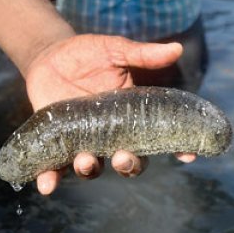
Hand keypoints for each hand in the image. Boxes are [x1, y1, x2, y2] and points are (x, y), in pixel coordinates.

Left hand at [25, 34, 195, 194]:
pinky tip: (46, 184)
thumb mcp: (115, 50)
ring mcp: (85, 141)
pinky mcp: (58, 144)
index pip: (158, 137)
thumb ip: (142, 54)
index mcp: (132, 115)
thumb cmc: (88, 53)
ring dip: (91, 169)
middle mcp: (112, 134)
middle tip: (123, 157)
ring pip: (94, 167)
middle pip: (129, 160)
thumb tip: (177, 48)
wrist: (50, 56)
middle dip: (129, 165)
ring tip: (84, 159)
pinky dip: (51, 179)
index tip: (187, 155)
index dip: (176, 149)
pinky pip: (56, 168)